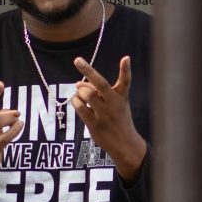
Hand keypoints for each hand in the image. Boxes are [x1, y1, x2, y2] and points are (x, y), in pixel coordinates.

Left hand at [71, 57, 147, 181]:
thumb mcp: (116, 104)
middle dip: (88, 70)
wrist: (125, 144)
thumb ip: (99, 92)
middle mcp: (114, 104)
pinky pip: (79, 107)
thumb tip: (78, 83)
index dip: (126, 69)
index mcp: (122, 97)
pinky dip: (75, 101)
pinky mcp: (94, 124)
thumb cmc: (118, 119)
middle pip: (100, 84)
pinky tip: (78, 103)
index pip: (126, 80)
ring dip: (79, 91)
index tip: (126, 58)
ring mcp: (104, 114)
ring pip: (85, 94)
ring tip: (80, 94)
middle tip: (77, 60)